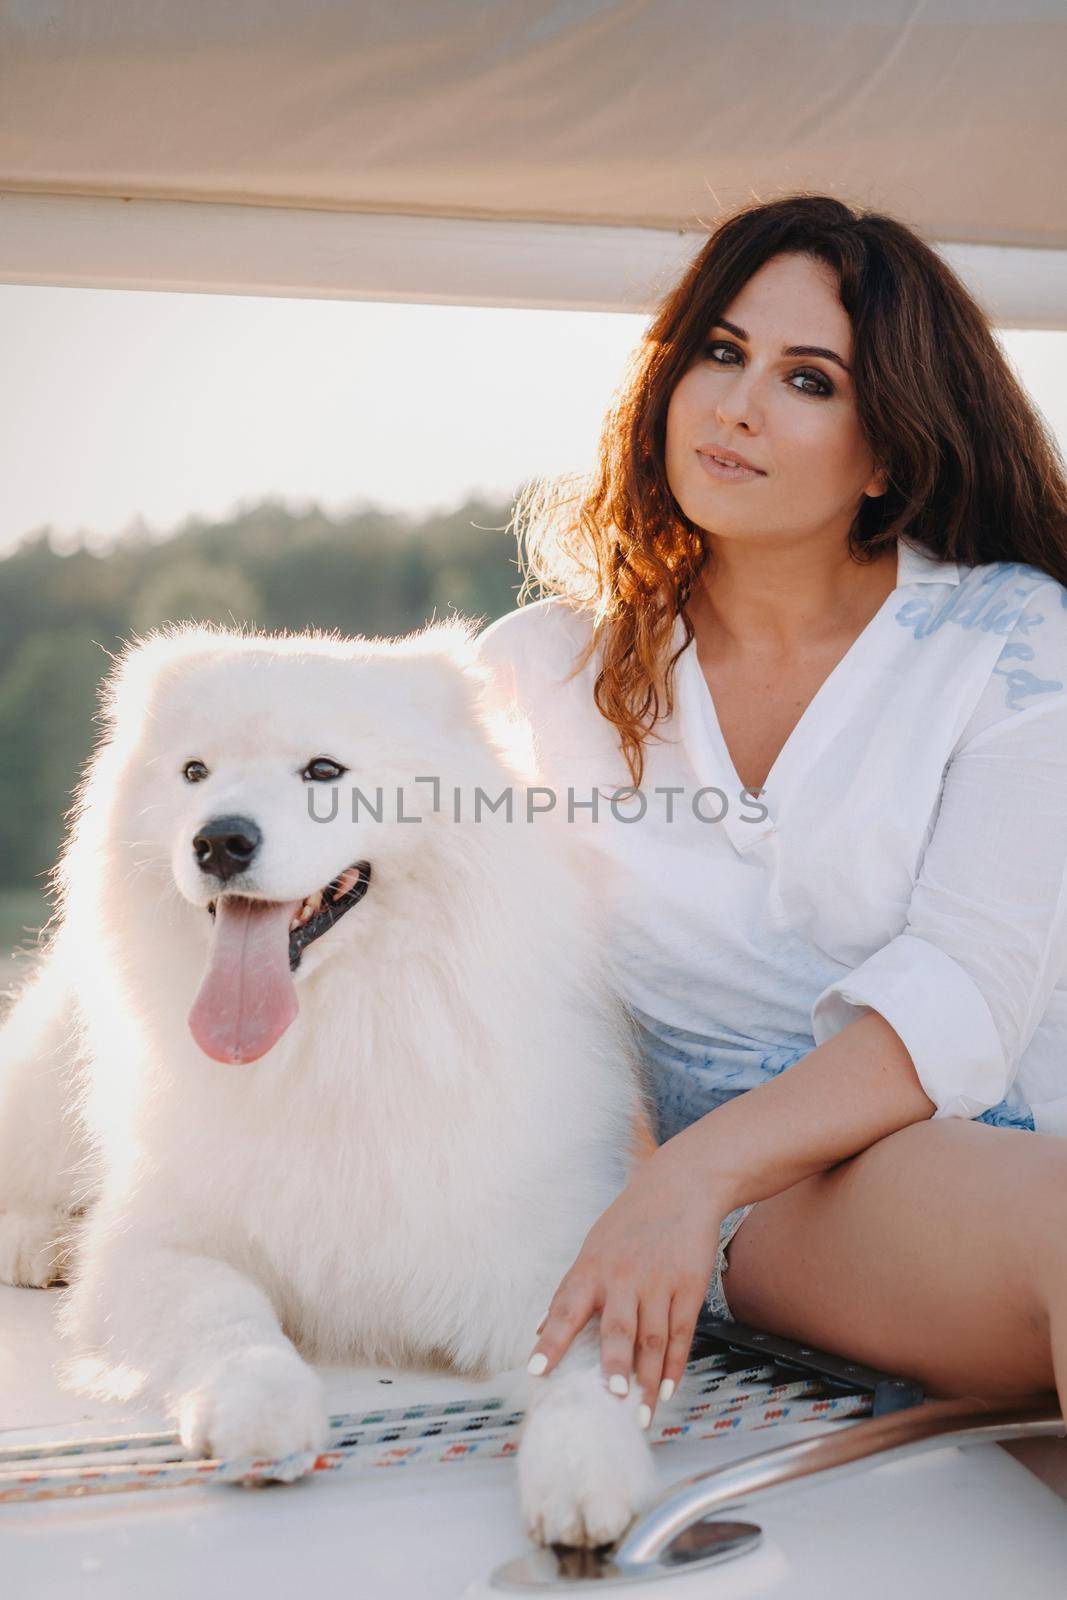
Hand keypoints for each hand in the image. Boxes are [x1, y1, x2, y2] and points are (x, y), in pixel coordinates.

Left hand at [527, 1141, 728, 1426]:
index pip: (566, 1309)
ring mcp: (658, 1282)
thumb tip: (541, 1330)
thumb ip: (571, 1290)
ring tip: (639, 1414)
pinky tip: (666, 1389)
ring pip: (652, 1339)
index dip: (551, 1342)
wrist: (681, 1186)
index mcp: (591, 1268)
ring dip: (646, 1380)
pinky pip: (681, 1333)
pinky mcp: (688, 1286)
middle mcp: (623, 1276)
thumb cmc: (630, 1222)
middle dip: (614, 1364)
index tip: (537, 1371)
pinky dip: (674, 1364)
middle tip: (610, 1398)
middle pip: (617, 1328)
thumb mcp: (593, 1248)